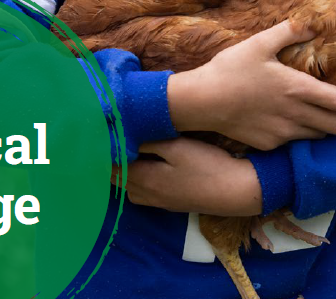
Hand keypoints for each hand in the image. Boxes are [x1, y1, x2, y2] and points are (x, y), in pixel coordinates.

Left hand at [113, 138, 262, 214]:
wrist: (237, 191)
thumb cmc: (206, 165)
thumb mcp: (176, 147)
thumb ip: (147, 140)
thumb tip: (121, 134)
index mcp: (145, 180)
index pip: (112, 167)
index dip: (103, 151)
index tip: (98, 133)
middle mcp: (147, 195)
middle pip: (117, 179)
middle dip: (110, 161)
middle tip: (107, 137)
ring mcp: (159, 201)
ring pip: (129, 186)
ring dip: (123, 170)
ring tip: (123, 148)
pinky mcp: (171, 202)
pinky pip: (142, 190)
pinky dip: (136, 177)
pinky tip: (144, 163)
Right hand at [167, 20, 335, 149]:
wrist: (202, 102)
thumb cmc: (231, 69)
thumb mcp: (260, 43)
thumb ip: (289, 32)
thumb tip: (313, 24)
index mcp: (297, 90)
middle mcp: (296, 116)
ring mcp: (283, 133)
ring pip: (320, 136)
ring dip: (331, 125)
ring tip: (328, 110)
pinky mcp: (269, 143)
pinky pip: (297, 141)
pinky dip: (306, 131)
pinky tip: (297, 118)